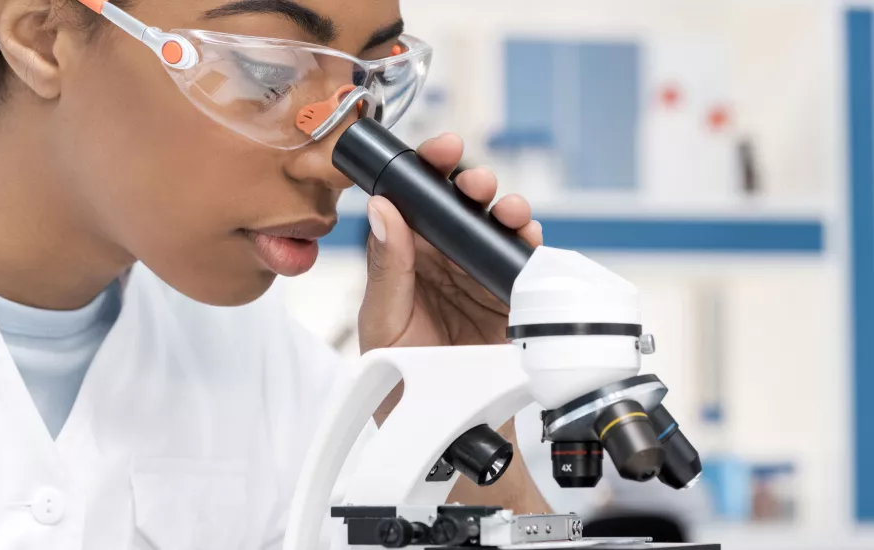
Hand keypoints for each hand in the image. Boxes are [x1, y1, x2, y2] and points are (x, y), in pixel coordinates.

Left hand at [358, 131, 541, 363]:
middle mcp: (447, 259)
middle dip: (474, 183)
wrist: (439, 433)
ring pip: (499, 229)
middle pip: (465, 206)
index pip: (418, 200)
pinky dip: (531, 247)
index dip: (430, 169)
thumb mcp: (383, 321)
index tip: (439, 151)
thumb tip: (382, 212)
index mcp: (408, 255)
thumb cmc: (397, 380)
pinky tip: (527, 239)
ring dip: (507, 210)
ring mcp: (481, 276)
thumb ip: (387, 268)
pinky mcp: (513, 299)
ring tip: (507, 211)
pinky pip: (526, 265)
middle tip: (475, 184)